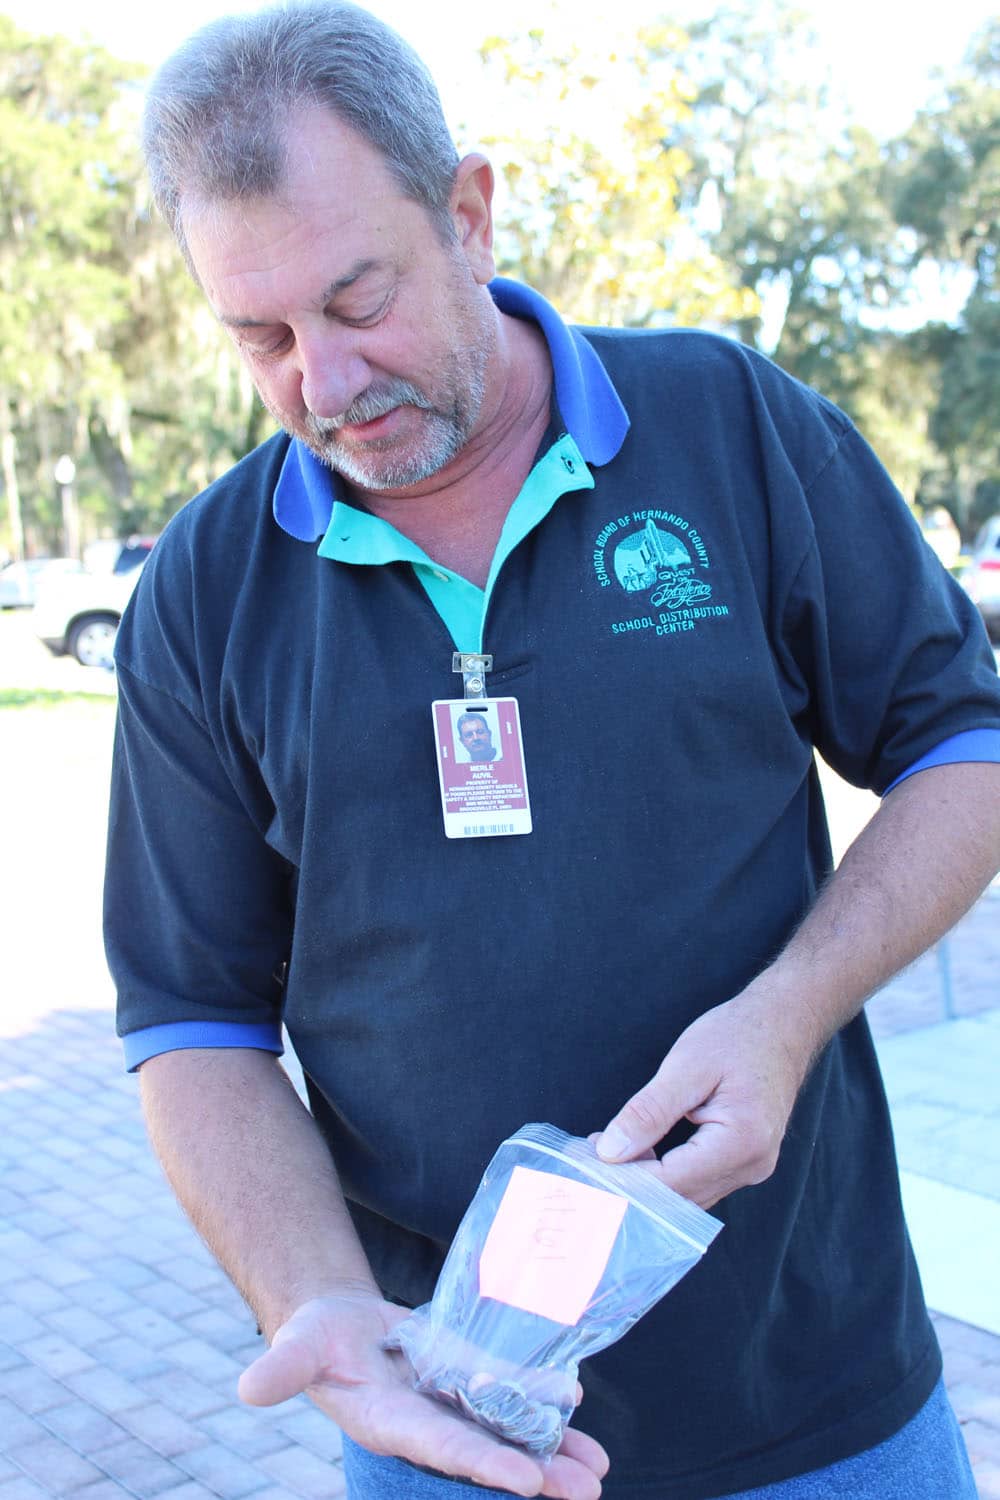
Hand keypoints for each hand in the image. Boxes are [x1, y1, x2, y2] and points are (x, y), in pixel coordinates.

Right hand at [238, 1293, 608, 1498]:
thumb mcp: (298, 1344)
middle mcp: (426, 1424)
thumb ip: (282, 1368)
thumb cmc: (313, 1336)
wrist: (337, 1324)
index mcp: (388, 1423)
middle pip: (487, 1452)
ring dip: (552, 1451)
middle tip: (587, 1490)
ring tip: (599, 1469)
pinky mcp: (462, 1380)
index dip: (484, 1464)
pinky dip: (540, 1406)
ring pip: (505, 1431)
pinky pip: (506, 1395)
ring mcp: (449, 1405)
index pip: (442, 1449)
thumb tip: (248, 1389)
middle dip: (536, 1473)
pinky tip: (576, 1412)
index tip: (527, 1482)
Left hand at [594, 990, 816, 1208]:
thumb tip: (610, 1151)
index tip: (587, 1163)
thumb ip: (648, 1112)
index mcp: (741, 1142)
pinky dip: (667, 1174)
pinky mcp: (746, 1162)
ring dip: (648, 1181)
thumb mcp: (686, 1066)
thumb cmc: (737, 1036)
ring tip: (609, 1150)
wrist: (782, 1025)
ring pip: (688, 1197)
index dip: (626, 1178)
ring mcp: (752, 1168)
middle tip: (589, 1156)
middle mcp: (752, 1166)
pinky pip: (700, 1183)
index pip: (671, 1182)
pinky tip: (640, 1152)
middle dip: (633, 1182)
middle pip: (679, 1198)